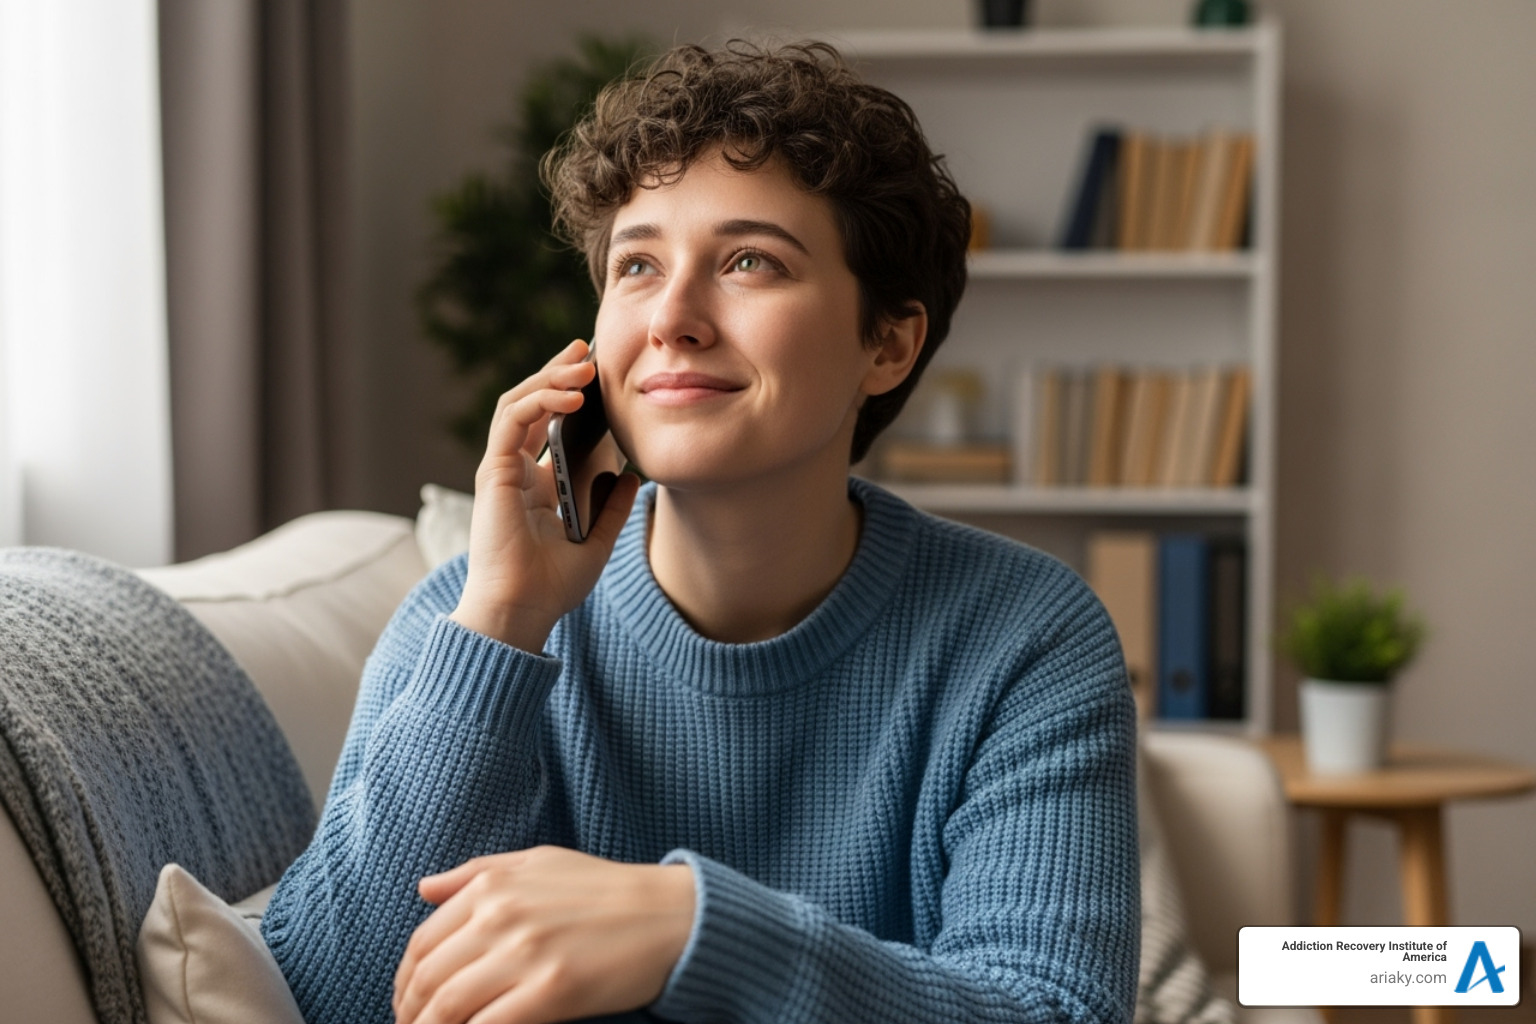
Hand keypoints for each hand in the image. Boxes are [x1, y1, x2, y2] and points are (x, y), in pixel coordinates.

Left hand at [392, 846, 695, 1023]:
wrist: (670, 915)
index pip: (422, 943)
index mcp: (492, 886)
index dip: (405, 982)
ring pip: (447, 1008)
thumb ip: (476, 873)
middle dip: (410, 1014)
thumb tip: (424, 888)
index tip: (407, 1004)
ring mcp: (525, 954)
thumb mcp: (539, 861)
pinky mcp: (551, 991)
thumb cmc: (607, 889)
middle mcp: (501, 916)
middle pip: (428, 979)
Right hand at [449, 339, 640, 652]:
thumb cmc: (552, 585)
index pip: (549, 424)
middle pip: (531, 404)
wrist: (522, 610)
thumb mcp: (598, 542)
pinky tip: (572, 396)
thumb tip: (633, 476)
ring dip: (549, 377)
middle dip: (557, 370)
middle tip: (586, 347)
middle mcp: (516, 471)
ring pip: (518, 403)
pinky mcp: (493, 472)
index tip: (598, 371)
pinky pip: (512, 421)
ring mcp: (502, 469)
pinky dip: (540, 401)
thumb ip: (613, 508)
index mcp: (536, 484)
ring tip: (582, 361)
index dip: (569, 393)